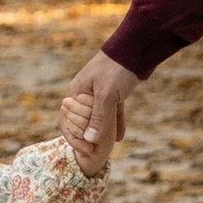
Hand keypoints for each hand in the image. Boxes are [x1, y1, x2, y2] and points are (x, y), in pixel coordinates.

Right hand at [65, 51, 140, 167]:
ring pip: (97, 119)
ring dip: (101, 133)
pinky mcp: (113, 93)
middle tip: (97, 153)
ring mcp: (99, 94)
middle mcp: (84, 95)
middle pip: (81, 122)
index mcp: (76, 94)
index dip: (75, 139)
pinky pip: (111, 113)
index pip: (67, 122)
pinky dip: (114, 124)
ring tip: (107, 148)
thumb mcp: (106, 95)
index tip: (87, 151)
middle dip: (87, 138)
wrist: (135, 49)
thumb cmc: (115, 70)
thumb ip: (98, 118)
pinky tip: (119, 137)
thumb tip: (89, 140)